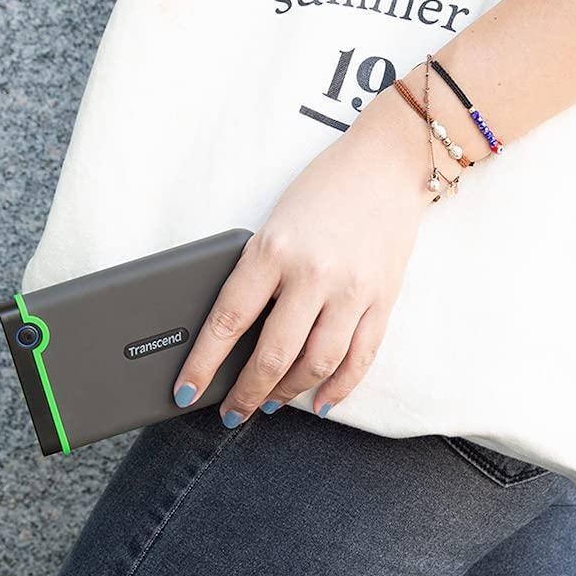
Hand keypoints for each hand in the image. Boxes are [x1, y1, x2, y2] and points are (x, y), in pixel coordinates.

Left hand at [171, 83, 435, 425]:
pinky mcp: (383, 298)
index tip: (187, 391)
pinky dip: (340, 387)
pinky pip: (360, 357)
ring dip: (290, 393)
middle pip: (273, 355)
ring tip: (271, 403)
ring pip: (317, 364)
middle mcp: (314, 274)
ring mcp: (352, 290)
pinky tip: (321, 400)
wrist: (388, 164)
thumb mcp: (276, 224)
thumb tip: (238, 334)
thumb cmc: (326, 187)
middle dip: (247, 393)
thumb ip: (259, 274)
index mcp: (274, 249)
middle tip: (232, 412)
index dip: (204, 364)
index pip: (228, 321)